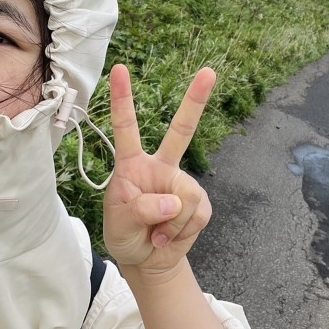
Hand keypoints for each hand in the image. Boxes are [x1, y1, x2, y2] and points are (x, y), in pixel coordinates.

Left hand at [103, 64, 216, 274]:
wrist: (147, 259)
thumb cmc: (125, 235)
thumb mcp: (119, 224)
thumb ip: (139, 209)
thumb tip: (172, 201)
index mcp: (132, 164)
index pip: (127, 128)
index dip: (123, 99)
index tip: (120, 68)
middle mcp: (160, 166)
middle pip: (181, 130)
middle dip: (196, 100)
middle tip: (210, 71)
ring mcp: (182, 183)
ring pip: (186, 196)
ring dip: (172, 223)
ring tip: (156, 233)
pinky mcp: (199, 203)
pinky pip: (197, 214)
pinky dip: (182, 231)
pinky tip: (169, 236)